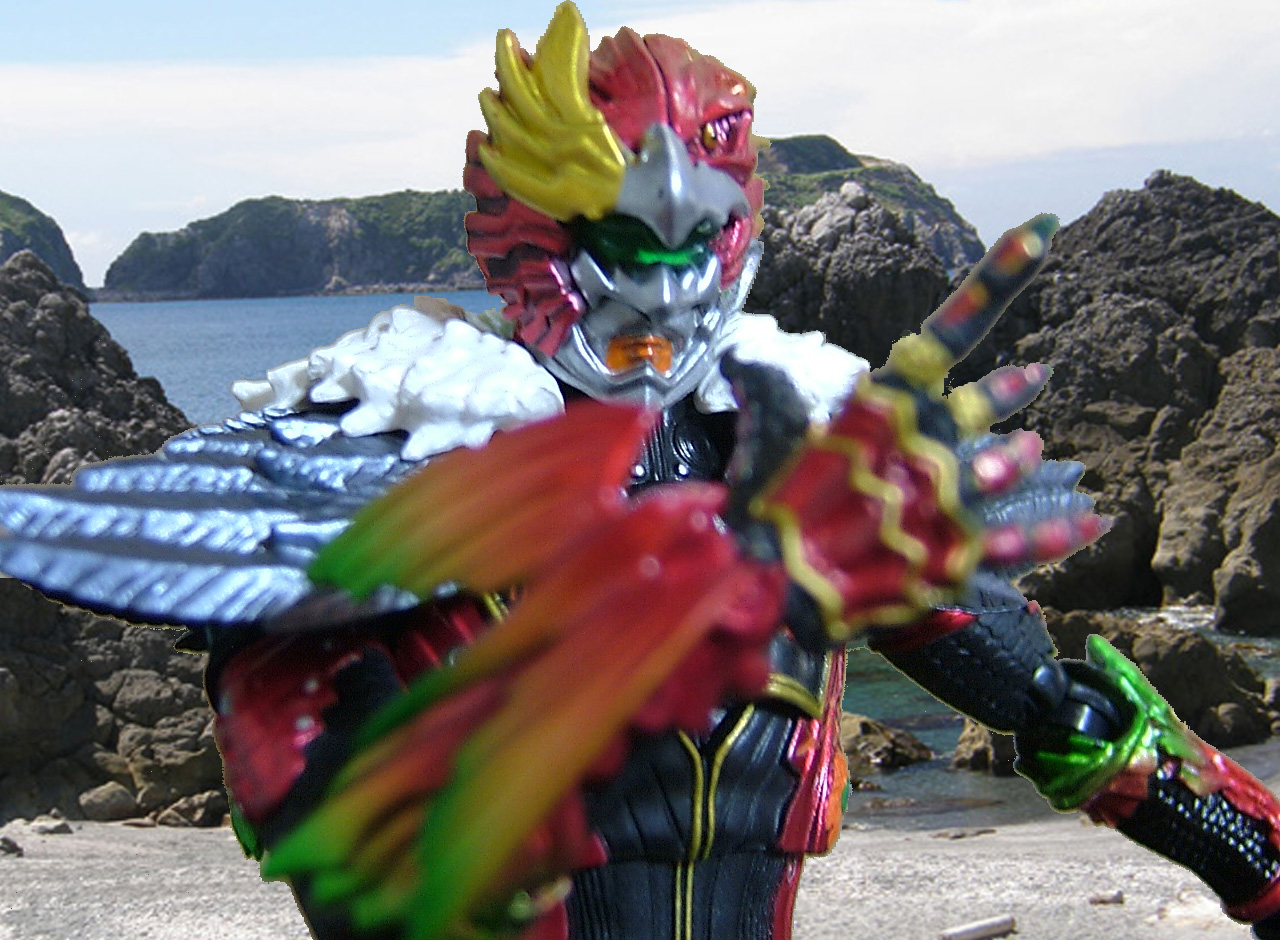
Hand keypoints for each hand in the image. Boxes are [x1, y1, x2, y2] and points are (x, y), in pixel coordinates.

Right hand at [751, 215, 1107, 639]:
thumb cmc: (767, 499)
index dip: (1001, 274)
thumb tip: (737, 354)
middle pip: (991, 398)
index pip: (955, 324)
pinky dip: (1061, 531)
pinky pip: (1026, 539)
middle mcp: (931, 439)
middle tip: (1035, 374)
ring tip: (1031, 449)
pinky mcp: (959, 555)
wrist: (772, 582)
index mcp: (888, 399)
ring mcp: (950, 498)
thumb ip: (766, 384)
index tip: (1043, 227)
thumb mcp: (768, 429)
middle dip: (1012, 388)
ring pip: (1011, 464)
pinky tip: (1092, 518)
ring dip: (1019, 456)